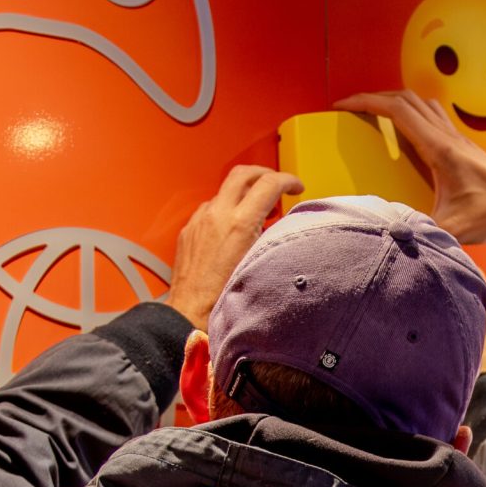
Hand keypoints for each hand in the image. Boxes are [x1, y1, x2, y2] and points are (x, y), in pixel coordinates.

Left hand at [166, 165, 302, 329]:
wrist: (191, 313)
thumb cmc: (225, 298)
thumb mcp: (259, 264)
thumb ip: (269, 238)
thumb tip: (279, 226)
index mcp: (239, 223)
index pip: (268, 184)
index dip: (287, 180)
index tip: (296, 186)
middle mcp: (217, 215)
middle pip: (243, 174)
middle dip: (264, 173)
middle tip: (276, 183)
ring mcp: (200, 220)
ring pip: (225, 191)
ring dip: (243, 194)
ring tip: (256, 211)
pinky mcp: (189, 231)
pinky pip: (210, 210)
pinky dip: (226, 211)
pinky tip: (232, 229)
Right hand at [333, 89, 485, 243]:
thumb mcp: (453, 228)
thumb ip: (421, 230)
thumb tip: (392, 233)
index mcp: (440, 148)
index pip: (397, 110)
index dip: (366, 102)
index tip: (344, 105)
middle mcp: (449, 136)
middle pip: (406, 98)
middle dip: (376, 97)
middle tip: (354, 109)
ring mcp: (459, 139)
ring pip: (422, 104)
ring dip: (397, 102)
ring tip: (378, 116)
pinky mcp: (466, 148)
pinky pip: (435, 118)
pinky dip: (416, 115)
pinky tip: (411, 136)